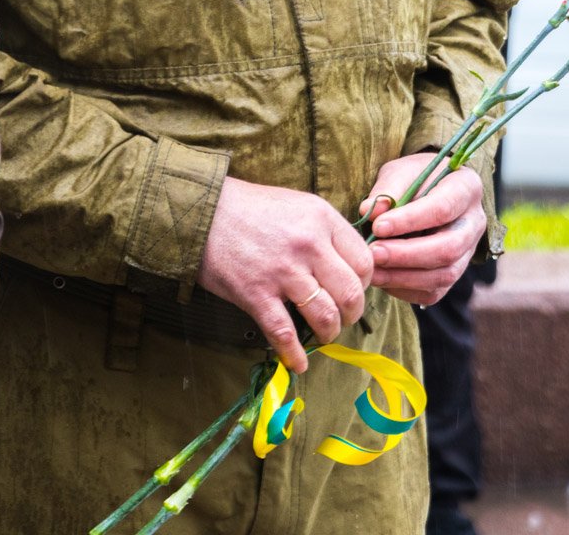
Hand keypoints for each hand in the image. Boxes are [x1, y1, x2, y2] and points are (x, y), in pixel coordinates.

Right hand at [199, 177, 373, 372]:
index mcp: (322, 219)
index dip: (365, 283)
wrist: (202, 210)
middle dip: (352, 314)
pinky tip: (298, 363)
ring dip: (329, 333)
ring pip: (325, 316)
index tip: (355, 290)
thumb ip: (326, 231)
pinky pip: (284, 333)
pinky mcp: (256, 293)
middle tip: (343, 318)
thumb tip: (347, 264)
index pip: (364, 262)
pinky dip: (295, 354)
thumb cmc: (251, 208)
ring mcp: (283, 271)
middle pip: (351, 293)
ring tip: (323, 334)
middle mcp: (308, 245)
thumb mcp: (299, 205)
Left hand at [359, 153, 485, 306]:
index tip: (378, 226)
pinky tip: (382, 278)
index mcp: (467, 188)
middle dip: (407, 255)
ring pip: (444, 275)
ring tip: (372, 270)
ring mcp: (468, 252)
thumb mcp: (400, 172)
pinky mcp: (454, 273)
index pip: (443, 208)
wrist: (427, 193)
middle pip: (449, 248)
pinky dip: (405, 289)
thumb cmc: (413, 179)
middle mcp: (474, 222)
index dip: (410, 220)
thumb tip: (370, 211)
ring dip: (404, 277)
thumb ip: (388, 189)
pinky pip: (434, 291)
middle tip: (373, 253)